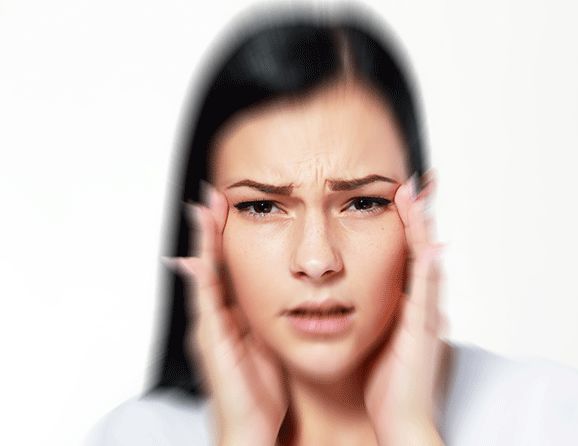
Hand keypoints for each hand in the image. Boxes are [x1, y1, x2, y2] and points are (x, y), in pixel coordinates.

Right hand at [166, 183, 287, 445]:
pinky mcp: (211, 344)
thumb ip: (267, 318)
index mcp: (232, 316)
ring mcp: (209, 329)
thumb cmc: (261, 391)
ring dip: (202, 244)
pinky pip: (205, 307)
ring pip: (203, 277)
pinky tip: (199, 260)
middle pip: (210, 264)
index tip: (231, 205)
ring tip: (203, 212)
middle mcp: (215, 318)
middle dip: (210, 230)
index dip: (227, 236)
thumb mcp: (268, 343)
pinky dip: (201, 282)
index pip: (228, 266)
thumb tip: (284, 291)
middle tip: (211, 196)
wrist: (252, 428)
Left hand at [363, 170, 446, 445]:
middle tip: (411, 181)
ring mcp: (425, 314)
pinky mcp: (423, 330)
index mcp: (406, 305)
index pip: (404, 254)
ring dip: (420, 227)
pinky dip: (425, 262)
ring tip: (412, 194)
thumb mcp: (374, 336)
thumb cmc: (385, 383)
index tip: (394, 195)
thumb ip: (369, 310)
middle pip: (419, 249)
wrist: (400, 419)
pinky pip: (425, 289)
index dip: (403, 224)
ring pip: (424, 260)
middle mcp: (420, 304)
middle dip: (416, 215)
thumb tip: (346, 290)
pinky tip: (424, 239)